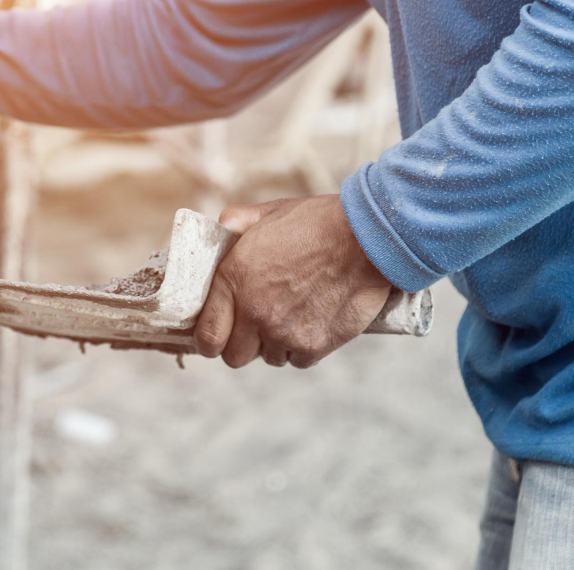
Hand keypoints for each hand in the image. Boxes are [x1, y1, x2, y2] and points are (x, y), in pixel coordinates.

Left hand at [194, 195, 391, 368]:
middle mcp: (254, 310)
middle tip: (258, 325)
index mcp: (234, 278)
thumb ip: (236, 222)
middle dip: (244, 344)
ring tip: (294, 314)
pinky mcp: (314, 345)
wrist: (367, 238)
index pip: (205, 335)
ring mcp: (284, 332)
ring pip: (269, 358)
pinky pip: (299, 360)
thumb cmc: (318, 222)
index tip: (217, 336)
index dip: (209, 340)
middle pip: (234, 357)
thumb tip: (222, 229)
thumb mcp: (269, 213)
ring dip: (276, 343)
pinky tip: (314, 320)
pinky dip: (304, 347)